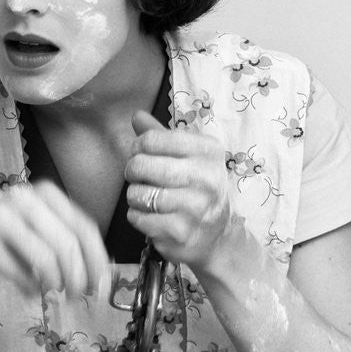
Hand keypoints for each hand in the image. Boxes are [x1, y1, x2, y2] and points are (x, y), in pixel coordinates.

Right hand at [0, 179, 108, 296]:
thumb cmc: (3, 232)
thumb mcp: (37, 224)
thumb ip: (66, 240)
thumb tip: (99, 275)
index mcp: (45, 193)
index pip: (84, 227)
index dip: (98, 260)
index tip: (101, 286)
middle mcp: (24, 200)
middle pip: (67, 245)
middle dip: (79, 278)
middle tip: (78, 295)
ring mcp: (1, 219)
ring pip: (46, 259)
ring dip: (56, 284)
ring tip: (53, 292)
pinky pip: (20, 273)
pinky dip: (30, 288)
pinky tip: (29, 290)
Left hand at [125, 110, 235, 272]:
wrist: (217, 236)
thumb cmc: (197, 190)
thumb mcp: (188, 157)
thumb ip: (160, 135)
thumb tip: (136, 115)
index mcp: (207, 151)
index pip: (152, 139)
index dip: (138, 146)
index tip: (142, 154)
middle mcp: (205, 178)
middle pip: (141, 165)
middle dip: (133, 172)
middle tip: (140, 178)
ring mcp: (194, 208)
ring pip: (137, 194)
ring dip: (135, 197)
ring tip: (148, 199)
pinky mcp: (179, 232)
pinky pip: (137, 218)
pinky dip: (137, 217)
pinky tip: (152, 216)